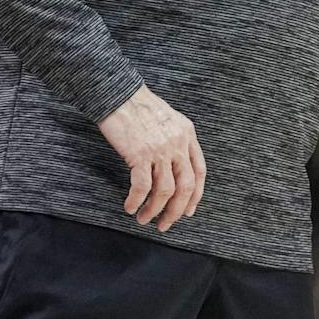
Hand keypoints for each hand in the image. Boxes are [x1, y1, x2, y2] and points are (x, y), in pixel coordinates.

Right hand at [99, 84, 206, 230]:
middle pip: (185, 186)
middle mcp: (177, 144)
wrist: (119, 94)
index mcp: (187, 135)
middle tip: (165, 224)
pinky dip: (136, 201)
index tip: (187, 211)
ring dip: (155, 210)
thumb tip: (175, 169)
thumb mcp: (170, 120)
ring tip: (144, 218)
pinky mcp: (140, 154)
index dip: (195, 195)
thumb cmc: (140, 107)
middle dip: (176, 211)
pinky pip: (142, 187)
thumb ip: (176, 141)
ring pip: (165, 191)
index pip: (199, 172)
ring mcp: (160, 149)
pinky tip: (130, 207)